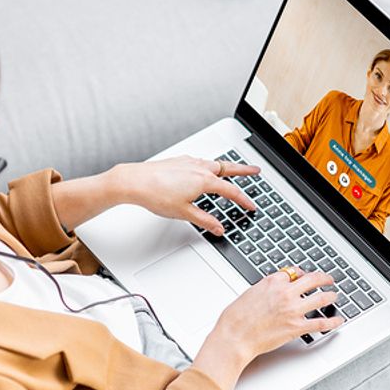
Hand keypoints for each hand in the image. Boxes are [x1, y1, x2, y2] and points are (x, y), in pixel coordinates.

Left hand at [114, 155, 258, 235]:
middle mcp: (199, 168)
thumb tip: (218, 228)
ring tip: (232, 170)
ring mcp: (189, 162)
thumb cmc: (156, 195)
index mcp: (204, 181)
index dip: (243, 200)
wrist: (134, 181)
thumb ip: (205, 220)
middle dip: (244, 170)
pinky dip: (208, 165)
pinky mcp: (179, 161)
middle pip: (228, 168)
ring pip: (214, 162)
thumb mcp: (184, 213)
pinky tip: (204, 170)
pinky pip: (200, 161)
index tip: (251, 206)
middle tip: (256, 170)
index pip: (231, 191)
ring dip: (226, 166)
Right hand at [193, 268, 343, 389]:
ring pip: (320, 298)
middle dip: (323, 278)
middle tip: (328, 279)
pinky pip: (320, 323)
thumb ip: (265, 289)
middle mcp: (285, 293)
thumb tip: (272, 289)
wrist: (234, 336)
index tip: (305, 276)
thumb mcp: (249, 293)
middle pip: (312, 280)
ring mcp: (293, 309)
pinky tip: (338, 320)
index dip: (301, 274)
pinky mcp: (296, 327)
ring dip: (330, 296)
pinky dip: (332, 322)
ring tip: (334, 296)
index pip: (293, 272)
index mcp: (272, 282)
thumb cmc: (235, 318)